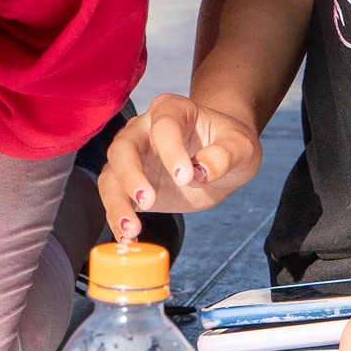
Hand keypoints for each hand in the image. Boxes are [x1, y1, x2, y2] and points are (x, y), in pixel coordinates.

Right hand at [97, 92, 265, 239]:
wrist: (220, 157)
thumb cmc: (229, 144)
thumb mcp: (240, 146)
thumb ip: (224, 155)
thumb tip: (201, 172)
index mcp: (171, 111)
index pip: (163, 125)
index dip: (171, 150)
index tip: (186, 177)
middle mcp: (142, 131)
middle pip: (123, 148)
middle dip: (131, 176)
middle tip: (149, 202)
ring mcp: (132, 158)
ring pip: (110, 176)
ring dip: (116, 203)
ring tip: (132, 229)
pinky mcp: (128, 184)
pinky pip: (114, 199)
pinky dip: (117, 220)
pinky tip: (128, 239)